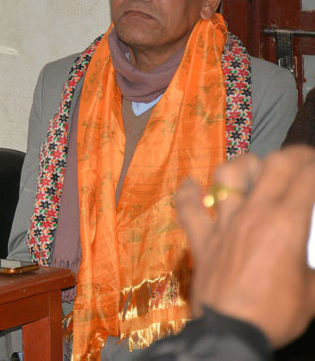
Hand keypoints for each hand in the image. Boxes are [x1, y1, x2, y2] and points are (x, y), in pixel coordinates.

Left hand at [176, 146, 314, 348]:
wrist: (231, 334)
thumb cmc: (277, 314)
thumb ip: (314, 262)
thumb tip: (309, 253)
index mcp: (286, 223)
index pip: (307, 177)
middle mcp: (253, 214)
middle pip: (273, 166)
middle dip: (293, 155)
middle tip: (303, 160)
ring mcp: (222, 224)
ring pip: (227, 176)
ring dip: (243, 165)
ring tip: (254, 167)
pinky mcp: (200, 239)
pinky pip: (187, 209)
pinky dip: (187, 193)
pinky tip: (190, 183)